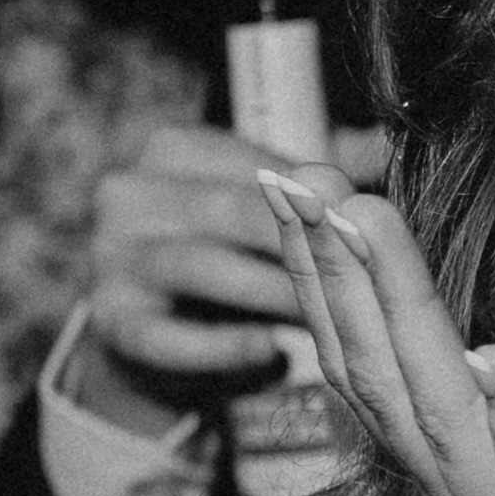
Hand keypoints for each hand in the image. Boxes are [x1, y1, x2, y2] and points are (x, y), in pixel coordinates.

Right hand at [76, 117, 393, 428]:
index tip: (375, 224)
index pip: (256, 164)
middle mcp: (131, 194)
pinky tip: (271, 352)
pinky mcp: (109, 321)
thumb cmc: (230, 256)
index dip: (321, 196)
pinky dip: (222, 346)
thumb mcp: (268, 207)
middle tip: (367, 270)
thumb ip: (325, 174)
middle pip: (230, 210)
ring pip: (203, 268)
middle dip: (304, 241)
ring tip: (332, 315)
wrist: (155, 337)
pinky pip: (168, 335)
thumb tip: (386, 142)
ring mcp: (111, 257)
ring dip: (273, 293)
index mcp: (175, 150)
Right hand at [289, 193, 494, 495]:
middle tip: (289, 175)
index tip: (299, 182)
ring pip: (442, 420)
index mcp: (479, 471)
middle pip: (385, 377)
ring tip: (361, 227)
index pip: (387, 362)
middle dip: (336, 273)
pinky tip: (488, 359)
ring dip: (400, 320)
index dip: (338, 276)